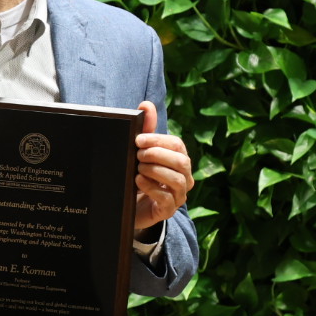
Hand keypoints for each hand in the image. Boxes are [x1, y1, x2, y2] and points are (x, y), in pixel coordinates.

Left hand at [134, 101, 192, 229]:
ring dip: (155, 171)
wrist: (131, 207)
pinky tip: (138, 181)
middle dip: (158, 155)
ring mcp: (178, 195)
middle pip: (182, 161)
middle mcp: (184, 177)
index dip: (159, 140)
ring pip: (177, 180)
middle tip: (137, 154)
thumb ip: (146, 130)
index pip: (178, 145)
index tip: (138, 139)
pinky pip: (166, 199)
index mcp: (179, 160)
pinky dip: (152, 187)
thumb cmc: (140, 175)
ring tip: (138, 168)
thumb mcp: (142, 153)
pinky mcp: (168, 210)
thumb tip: (146, 104)